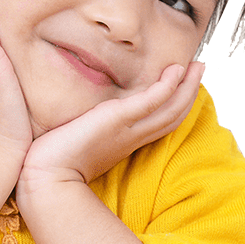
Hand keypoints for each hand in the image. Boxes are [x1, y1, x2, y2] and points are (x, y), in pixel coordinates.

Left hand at [18, 61, 205, 188]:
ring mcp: (127, 130)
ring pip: (169, 109)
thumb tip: (81, 119)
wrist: (44, 177)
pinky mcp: (116, 121)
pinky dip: (166, 88)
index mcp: (125, 142)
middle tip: (200, 68)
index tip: (183, 83)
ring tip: (197, 66)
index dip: (176, 103)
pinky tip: (174, 72)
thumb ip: (86, 129)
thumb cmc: (53, 163)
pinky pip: (150, 103)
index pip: (159, 121)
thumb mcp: (77, 141)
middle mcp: (131, 137)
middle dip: (189, 91)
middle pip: (172, 114)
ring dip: (186, 87)